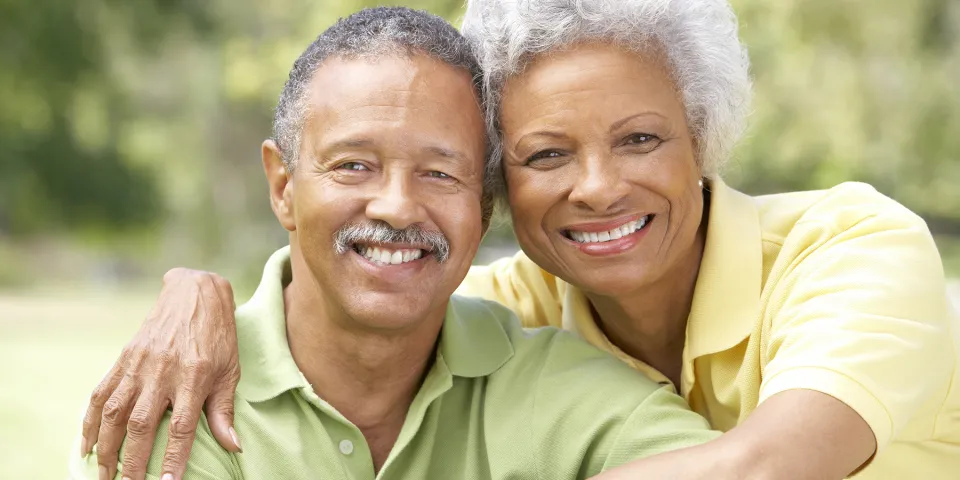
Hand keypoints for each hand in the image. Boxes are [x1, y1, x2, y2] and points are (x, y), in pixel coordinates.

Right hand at [81, 268, 241, 479]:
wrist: (195, 294)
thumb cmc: (218, 336)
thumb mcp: (230, 371)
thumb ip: (223, 410)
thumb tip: (233, 446)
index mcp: (194, 376)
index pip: (181, 425)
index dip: (173, 457)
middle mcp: (163, 371)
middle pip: (141, 424)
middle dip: (132, 461)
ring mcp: (139, 364)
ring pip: (115, 412)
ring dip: (106, 447)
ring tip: (104, 475)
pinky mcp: (123, 358)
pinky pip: (101, 393)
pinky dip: (91, 421)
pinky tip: (87, 445)